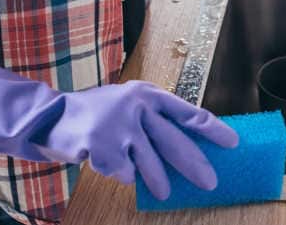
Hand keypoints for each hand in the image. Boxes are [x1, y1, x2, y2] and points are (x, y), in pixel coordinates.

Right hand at [0, 45, 237, 199]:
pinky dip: (122, 175)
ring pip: (152, 164)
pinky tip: (109, 165)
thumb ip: (155, 120)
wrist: (53, 117)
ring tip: (166, 192)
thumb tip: (192, 143)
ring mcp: (120, 125)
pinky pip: (125, 172)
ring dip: (160, 181)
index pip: (189, 112)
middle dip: (196, 166)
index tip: (233, 143)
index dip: (213, 130)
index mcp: (148, 94)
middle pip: (176, 143)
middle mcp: (137, 105)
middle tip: (211, 182)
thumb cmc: (98, 113)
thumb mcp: (128, 105)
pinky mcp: (103, 145)